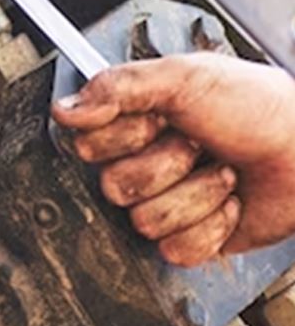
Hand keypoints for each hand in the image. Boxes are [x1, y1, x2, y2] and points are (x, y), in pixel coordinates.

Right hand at [52, 54, 294, 266]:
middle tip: (196, 144)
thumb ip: (117, 87)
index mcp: (131, 119)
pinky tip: (227, 203)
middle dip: (166, 165)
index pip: (87, 144)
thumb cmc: (259, 107)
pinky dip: (210, 227)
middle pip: (113, 186)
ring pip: (143, 220)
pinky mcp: (189, 238)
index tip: (157, 119)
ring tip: (220, 171)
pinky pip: (174, 249)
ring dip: (195, 195)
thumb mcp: (184, 76)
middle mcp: (141, 160)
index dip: (124, 137)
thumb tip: (65, 110)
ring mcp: (164, 201)